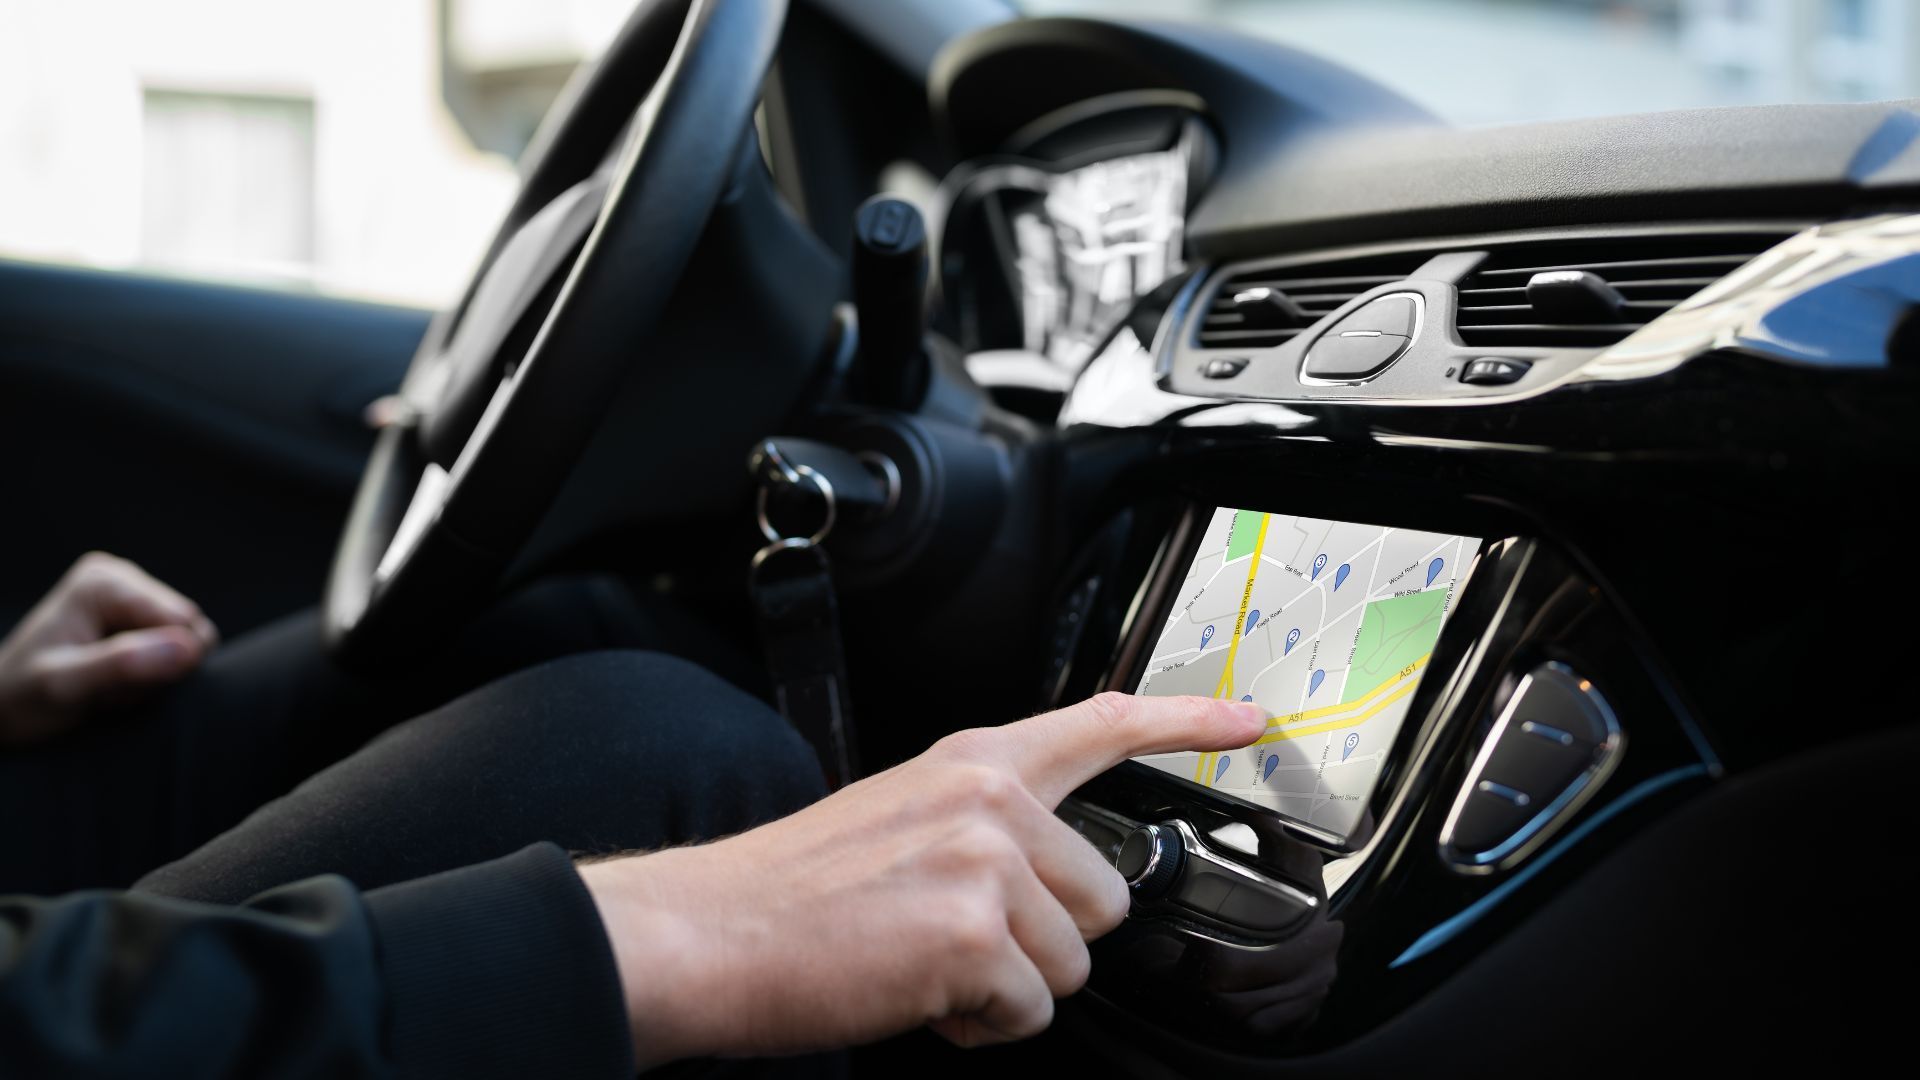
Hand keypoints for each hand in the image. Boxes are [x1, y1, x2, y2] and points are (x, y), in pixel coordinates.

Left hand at [0, 552, 217, 745]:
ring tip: (109, 687)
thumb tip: (190, 648)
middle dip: (158, 669)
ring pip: (188, 645)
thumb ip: (122, 665)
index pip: (180, 620)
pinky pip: (179, 652)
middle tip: (109, 689)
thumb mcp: (64, 686)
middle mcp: (123, 578)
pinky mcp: (141, 619)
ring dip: (155, 677)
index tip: (114, 686)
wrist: (5, 708)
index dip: (164, 663)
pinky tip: (116, 683)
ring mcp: (134, 597)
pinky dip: (152, 677)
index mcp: (104, 582)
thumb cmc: (24, 697)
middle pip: (189, 630)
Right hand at [580, 691, 1265, 1065]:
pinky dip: (979, 1026)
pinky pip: (1031, 1012)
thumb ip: (984, 827)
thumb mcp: (898, 818)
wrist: (708, 933)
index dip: (1186, 725)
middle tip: (957, 942)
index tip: (1247, 723)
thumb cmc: (790, 892)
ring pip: (1073, 963)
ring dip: (1008, 987)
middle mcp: (990, 801)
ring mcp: (986, 863)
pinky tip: (919, 997)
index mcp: (972, 763)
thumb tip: (1050, 883)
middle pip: (1105, 896)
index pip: (1101, 725)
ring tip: (926, 967)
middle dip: (1045, 940)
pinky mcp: (975, 935)